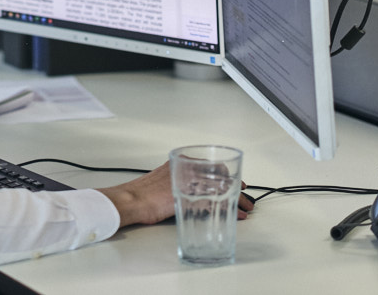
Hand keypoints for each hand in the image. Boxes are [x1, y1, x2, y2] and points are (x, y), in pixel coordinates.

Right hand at [96, 164, 253, 227]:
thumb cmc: (143, 192)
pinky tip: (237, 215)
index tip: (236, 182)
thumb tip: (195, 189)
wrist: (131, 199)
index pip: (213, 165)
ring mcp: (190, 183)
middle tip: (246, 197)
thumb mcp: (165, 178)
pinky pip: (217, 203)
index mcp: (183, 162)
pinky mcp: (190, 198)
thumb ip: (181, 179)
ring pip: (222, 189)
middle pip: (222, 176)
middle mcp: (189, 170)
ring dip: (238, 199)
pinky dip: (230, 209)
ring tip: (246, 208)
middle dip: (237, 186)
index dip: (228, 175)